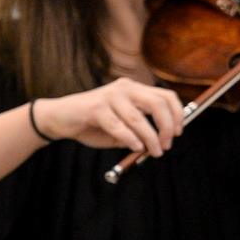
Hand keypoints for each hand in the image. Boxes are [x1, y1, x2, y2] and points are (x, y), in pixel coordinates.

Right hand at [32, 78, 184, 155]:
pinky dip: (131, 139)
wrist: (59, 118)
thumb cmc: (95, 123)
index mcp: (135, 89)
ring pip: (139, 119)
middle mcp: (126, 88)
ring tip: (154, 151)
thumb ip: (142, 129)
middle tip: (167, 144)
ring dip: (150, 139)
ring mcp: (110, 96)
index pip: (166, 96)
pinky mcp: (95, 108)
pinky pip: (119, 126)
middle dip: (167, 126)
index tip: (179, 132)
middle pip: (158, 104)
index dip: (177, 114)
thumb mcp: (124, 124)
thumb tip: (164, 141)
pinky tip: (136, 147)